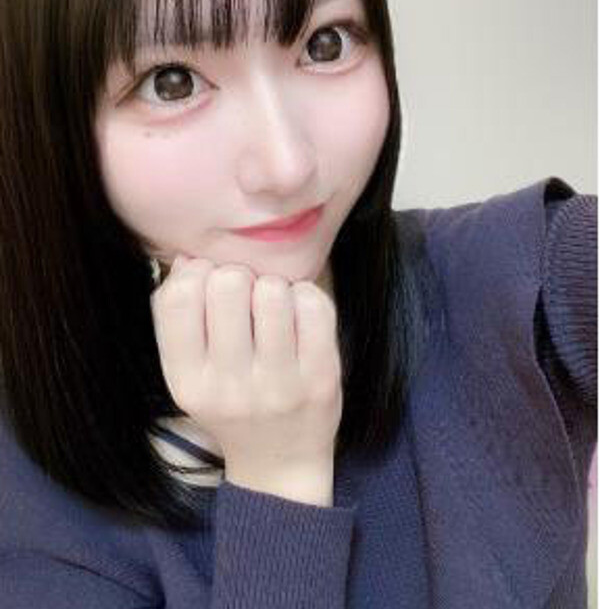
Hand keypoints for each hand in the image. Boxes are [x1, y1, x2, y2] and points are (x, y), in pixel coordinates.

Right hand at [150, 256, 342, 504]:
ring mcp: (277, 385)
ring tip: (273, 306)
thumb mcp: (190, 373)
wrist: (280, 463)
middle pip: (227, 284)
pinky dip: (305, 294)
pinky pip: (313, 305)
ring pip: (272, 291)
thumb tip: (189, 258)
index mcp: (188, 381)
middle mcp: (229, 387)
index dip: (196, 273)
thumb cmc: (232, 404)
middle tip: (246, 295)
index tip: (209, 283)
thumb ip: (179, 318)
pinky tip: (299, 312)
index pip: (178, 298)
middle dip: (237, 275)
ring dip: (273, 285)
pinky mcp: (320, 380)